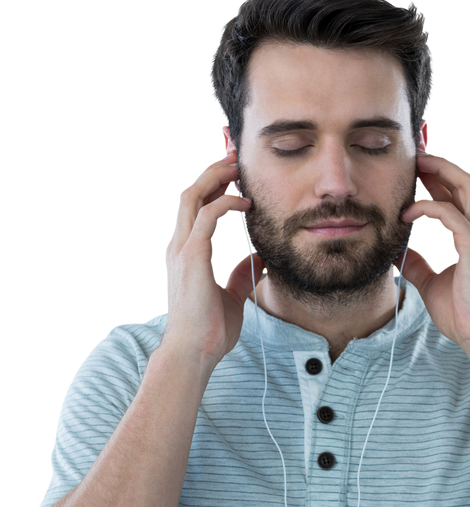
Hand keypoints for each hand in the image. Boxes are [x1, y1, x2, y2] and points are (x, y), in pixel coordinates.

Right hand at [162, 150, 263, 368]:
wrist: (194, 353)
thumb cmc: (209, 332)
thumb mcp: (230, 297)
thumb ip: (239, 275)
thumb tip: (255, 260)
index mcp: (183, 253)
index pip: (192, 206)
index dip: (210, 184)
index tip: (231, 171)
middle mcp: (177, 246)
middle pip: (189, 192)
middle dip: (211, 169)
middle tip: (234, 154)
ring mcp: (181, 250)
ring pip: (192, 196)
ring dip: (216, 176)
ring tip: (237, 166)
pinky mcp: (192, 257)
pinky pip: (207, 216)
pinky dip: (226, 203)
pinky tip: (244, 202)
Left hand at [397, 151, 469, 357]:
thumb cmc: (465, 317)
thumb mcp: (433, 285)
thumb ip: (419, 266)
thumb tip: (399, 255)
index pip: (461, 195)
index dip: (440, 177)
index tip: (416, 168)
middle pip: (467, 179)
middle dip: (440, 161)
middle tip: (413, 154)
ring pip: (466, 183)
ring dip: (439, 169)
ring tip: (413, 165)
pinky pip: (448, 213)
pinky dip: (425, 207)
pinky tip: (406, 214)